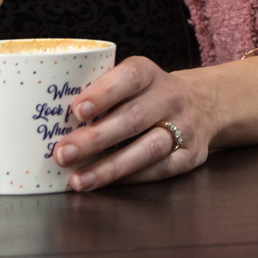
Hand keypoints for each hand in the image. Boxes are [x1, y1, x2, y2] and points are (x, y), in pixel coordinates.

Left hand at [50, 57, 219, 191]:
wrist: (203, 104)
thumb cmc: (147, 97)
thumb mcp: (131, 84)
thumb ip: (101, 95)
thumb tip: (53, 122)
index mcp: (150, 74)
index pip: (129, 77)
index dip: (103, 93)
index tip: (76, 110)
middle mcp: (170, 97)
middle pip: (133, 118)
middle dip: (95, 139)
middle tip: (62, 154)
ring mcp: (185, 126)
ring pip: (148, 148)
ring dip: (110, 167)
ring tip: (79, 179)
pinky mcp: (191, 155)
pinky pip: (160, 170)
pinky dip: (130, 178)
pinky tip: (106, 184)